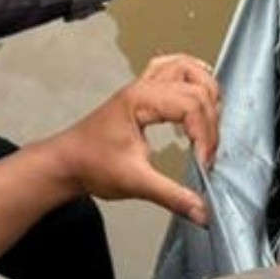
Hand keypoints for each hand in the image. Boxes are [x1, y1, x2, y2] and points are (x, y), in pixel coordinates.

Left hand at [49, 54, 223, 226]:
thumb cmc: (91, 164)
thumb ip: (171, 196)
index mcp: (141, 100)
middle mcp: (144, 87)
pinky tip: (198, 89)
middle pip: (196, 86)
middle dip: (210, 120)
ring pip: (187, 68)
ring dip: (206, 90)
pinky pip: (173, 67)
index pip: (191, 104)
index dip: (204, 134)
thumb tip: (201, 211)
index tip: (204, 162)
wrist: (67, 163)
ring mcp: (143, 87)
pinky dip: (191, 75)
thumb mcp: (135, 182)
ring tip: (211, 121)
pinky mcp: (143, 94)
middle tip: (207, 151)